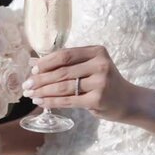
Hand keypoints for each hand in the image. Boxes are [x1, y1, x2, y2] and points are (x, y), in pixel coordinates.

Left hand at [23, 46, 137, 121]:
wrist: (128, 101)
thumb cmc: (103, 81)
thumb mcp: (88, 67)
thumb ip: (65, 64)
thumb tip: (33, 63)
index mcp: (96, 51)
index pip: (65, 54)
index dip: (46, 62)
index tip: (32, 70)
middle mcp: (100, 64)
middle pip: (62, 71)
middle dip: (40, 79)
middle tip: (26, 85)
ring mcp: (100, 82)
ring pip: (63, 87)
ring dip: (43, 91)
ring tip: (30, 94)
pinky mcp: (98, 99)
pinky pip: (68, 100)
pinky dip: (52, 102)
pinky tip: (41, 102)